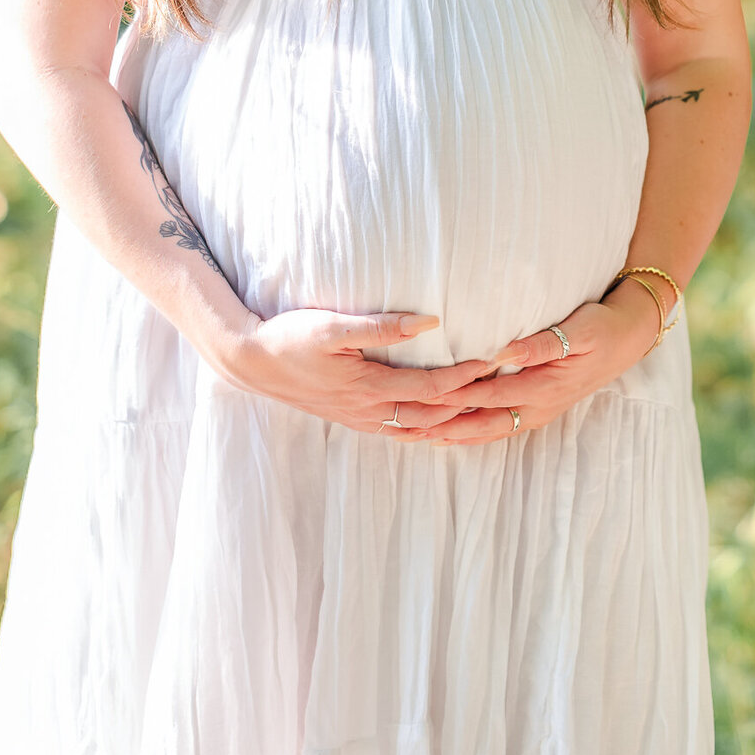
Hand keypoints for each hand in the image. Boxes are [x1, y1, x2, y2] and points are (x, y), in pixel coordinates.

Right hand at [224, 306, 498, 434]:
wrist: (252, 363)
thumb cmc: (291, 338)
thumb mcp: (333, 325)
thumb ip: (382, 325)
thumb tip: (430, 321)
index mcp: (369, 387)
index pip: (432, 388)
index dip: (466, 377)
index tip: (494, 360)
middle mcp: (370, 411)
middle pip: (433, 415)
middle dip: (469, 403)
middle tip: (502, 388)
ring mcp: (362, 420)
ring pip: (419, 430)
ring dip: (453, 421)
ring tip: (483, 409)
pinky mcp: (354, 420)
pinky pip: (401, 433)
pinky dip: (428, 430)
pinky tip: (441, 425)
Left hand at [387, 282, 662, 445]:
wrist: (627, 340)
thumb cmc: (600, 330)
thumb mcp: (579, 331)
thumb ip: (542, 343)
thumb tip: (504, 352)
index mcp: (544, 387)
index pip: (490, 394)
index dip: (456, 397)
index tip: (424, 396)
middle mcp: (537, 407)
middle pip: (481, 423)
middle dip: (443, 425)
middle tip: (406, 425)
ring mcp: (535, 413)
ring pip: (486, 431)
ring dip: (451, 435)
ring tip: (415, 437)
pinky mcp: (534, 410)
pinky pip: (496, 427)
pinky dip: (469, 433)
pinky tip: (446, 434)